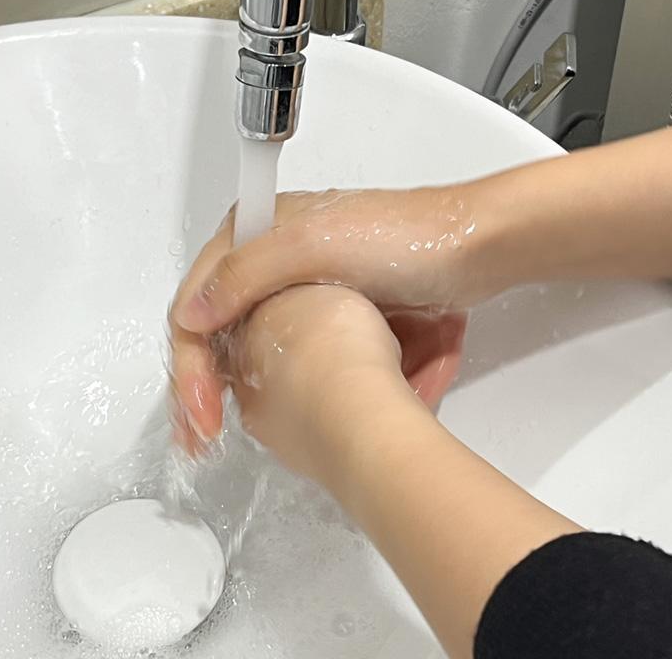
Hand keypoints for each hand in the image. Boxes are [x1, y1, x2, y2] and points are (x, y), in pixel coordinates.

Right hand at [169, 188, 479, 452]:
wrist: (480, 251)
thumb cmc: (407, 236)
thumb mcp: (313, 245)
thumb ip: (246, 273)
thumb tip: (192, 313)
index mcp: (257, 233)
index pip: (198, 305)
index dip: (191, 364)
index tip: (202, 412)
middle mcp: (275, 263)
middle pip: (225, 337)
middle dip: (220, 389)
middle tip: (210, 436)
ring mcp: (310, 293)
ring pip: (267, 356)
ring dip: (263, 398)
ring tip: (260, 437)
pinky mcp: (344, 318)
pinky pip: (313, 362)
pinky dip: (316, 388)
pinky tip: (314, 417)